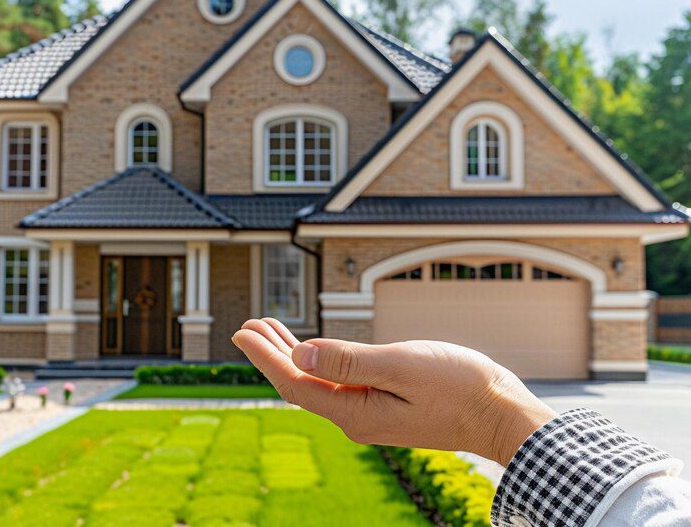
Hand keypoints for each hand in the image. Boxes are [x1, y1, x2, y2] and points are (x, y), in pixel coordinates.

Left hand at [232, 318, 555, 466]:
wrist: (502, 414)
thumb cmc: (461, 387)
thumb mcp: (402, 366)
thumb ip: (349, 361)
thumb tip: (299, 355)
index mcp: (354, 412)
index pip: (293, 382)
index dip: (264, 355)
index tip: (240, 330)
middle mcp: (355, 418)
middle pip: (299, 384)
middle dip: (270, 353)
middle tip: (247, 325)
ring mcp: (369, 414)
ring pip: (316, 383)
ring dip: (291, 355)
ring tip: (269, 329)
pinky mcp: (383, 405)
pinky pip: (337, 383)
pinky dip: (319, 362)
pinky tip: (314, 349)